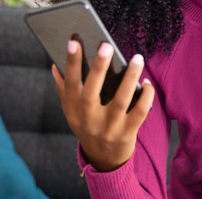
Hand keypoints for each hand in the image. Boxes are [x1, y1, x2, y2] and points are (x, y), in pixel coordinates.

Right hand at [52, 40, 154, 171]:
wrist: (104, 159)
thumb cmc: (88, 127)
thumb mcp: (72, 112)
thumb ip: (64, 90)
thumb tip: (55, 65)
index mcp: (74, 111)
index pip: (70, 84)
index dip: (71, 64)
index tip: (73, 41)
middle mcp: (89, 120)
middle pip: (91, 93)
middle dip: (98, 68)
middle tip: (106, 45)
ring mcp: (109, 128)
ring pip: (120, 101)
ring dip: (129, 78)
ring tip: (137, 58)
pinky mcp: (127, 134)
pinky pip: (139, 113)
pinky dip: (145, 97)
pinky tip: (146, 82)